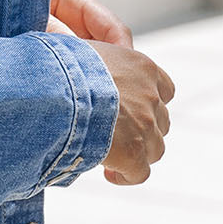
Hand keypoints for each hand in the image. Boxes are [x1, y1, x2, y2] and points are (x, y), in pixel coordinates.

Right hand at [45, 0, 166, 185]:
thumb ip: (90, 58)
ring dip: (136, 152)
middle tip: (117, 134)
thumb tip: (69, 48)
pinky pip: (140, 173)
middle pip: (161, 120)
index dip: (149, 100)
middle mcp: (151, 96)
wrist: (58, 90)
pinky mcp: (134, 153)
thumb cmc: (58, 64)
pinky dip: (127, 175)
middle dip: (142, 128)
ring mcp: (146, 125)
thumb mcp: (80, 49)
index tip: (128, 109)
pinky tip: (109, 173)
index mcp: (142, 67)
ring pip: (155, 148)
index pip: (165, 88)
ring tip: (113, 156)